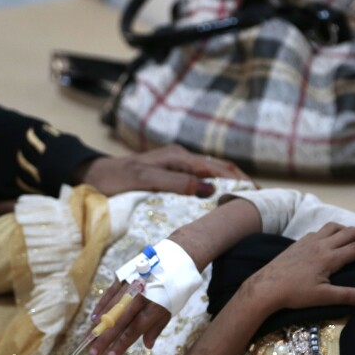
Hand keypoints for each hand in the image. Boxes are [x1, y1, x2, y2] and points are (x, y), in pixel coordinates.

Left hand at [78, 144, 251, 196]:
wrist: (95, 175)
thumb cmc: (117, 179)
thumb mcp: (146, 180)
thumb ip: (178, 183)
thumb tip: (211, 188)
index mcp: (178, 157)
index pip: (216, 169)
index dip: (237, 181)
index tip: (255, 193)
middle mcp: (181, 157)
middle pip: (218, 167)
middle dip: (240, 179)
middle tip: (260, 197)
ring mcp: (177, 164)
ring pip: (211, 171)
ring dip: (231, 182)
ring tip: (248, 197)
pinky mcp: (172, 172)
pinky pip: (201, 177)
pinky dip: (217, 184)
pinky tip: (223, 195)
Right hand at [88, 280, 171, 354]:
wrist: (174, 261)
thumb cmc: (172, 290)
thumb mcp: (169, 310)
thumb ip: (156, 328)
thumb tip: (147, 346)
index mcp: (155, 308)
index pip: (135, 329)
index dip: (122, 343)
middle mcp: (141, 297)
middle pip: (119, 321)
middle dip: (105, 338)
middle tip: (93, 351)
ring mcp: (130, 286)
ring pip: (111, 308)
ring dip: (99, 324)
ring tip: (90, 337)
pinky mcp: (123, 277)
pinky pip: (109, 294)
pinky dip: (101, 306)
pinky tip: (93, 317)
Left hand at [240, 222, 354, 313]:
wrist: (266, 287)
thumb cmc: (294, 294)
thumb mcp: (322, 297)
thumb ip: (347, 296)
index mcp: (330, 257)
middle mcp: (321, 244)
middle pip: (350, 232)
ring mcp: (308, 241)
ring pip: (333, 226)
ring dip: (348, 229)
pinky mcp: (298, 242)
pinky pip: (319, 230)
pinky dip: (331, 231)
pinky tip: (330, 240)